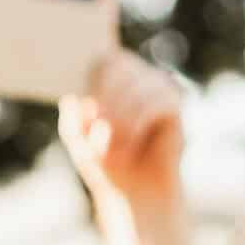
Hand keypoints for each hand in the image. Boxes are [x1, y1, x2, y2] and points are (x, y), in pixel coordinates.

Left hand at [60, 48, 182, 215]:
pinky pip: (158, 102)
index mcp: (106, 77)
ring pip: (137, 86)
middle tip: (94, 128)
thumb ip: (72, 121)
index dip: (97, 53)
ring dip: (119, 117)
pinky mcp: (174, 104)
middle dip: (103, 98)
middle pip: (117, 65)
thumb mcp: (79, 142)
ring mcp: (155, 86)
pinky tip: (131, 143)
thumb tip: (70, 100)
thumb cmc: (104, 161)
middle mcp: (133, 74)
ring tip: (113, 145)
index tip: (94, 51)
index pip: (102, 54)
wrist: (134, 192)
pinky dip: (138, 124)